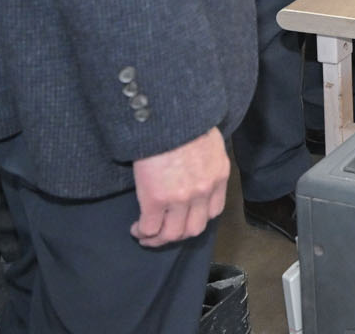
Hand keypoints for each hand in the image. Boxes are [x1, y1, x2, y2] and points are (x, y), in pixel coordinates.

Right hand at [130, 127, 227, 247]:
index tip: (183, 219)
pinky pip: (150, 228)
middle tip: (162, 233)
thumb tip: (195, 167)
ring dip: (158, 239)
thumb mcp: (209, 141)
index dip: (196, 219)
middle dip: (177, 235)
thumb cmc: (186, 122)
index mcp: (218, 176)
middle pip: (193, 229)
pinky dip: (143, 232)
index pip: (213, 211)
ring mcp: (181, 198)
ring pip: (172, 234)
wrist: (169, 117)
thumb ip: (207, 160)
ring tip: (146, 234)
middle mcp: (203, 191)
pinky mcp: (157, 199)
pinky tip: (136, 228)